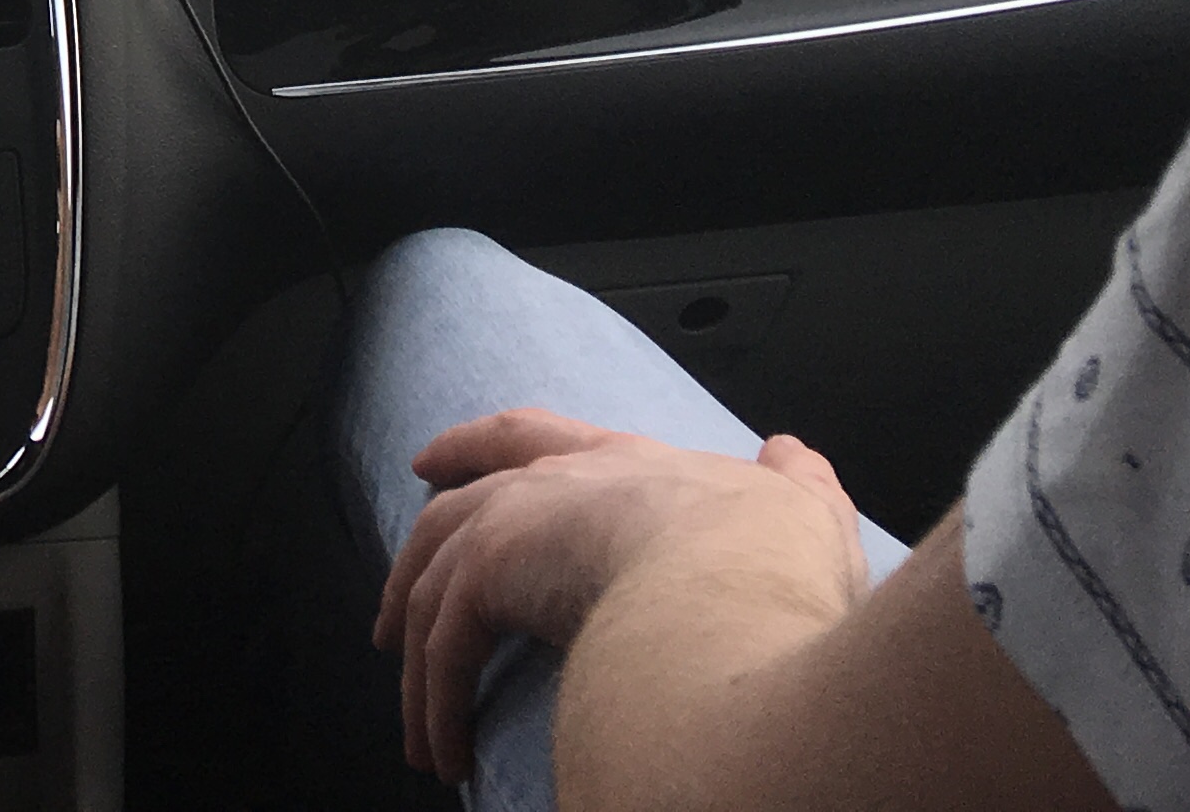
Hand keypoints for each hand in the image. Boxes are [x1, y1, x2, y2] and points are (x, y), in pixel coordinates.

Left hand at [374, 409, 868, 783]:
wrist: (742, 580)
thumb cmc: (774, 562)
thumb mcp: (800, 510)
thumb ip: (792, 485)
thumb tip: (788, 455)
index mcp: (625, 466)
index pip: (533, 437)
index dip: (479, 444)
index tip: (433, 459)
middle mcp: (559, 481)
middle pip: (455, 508)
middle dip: (414, 563)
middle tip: (389, 615)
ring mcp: (517, 522)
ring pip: (434, 589)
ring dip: (421, 671)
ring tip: (422, 732)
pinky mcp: (490, 576)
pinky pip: (443, 649)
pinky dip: (438, 704)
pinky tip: (446, 751)